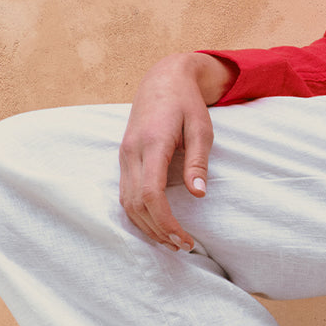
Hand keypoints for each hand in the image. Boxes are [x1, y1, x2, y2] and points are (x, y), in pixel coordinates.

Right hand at [118, 52, 232, 252]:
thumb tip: (198, 195)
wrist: (163, 79)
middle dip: (157, 230)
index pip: (151, 193)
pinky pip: (125, 193)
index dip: (165, 221)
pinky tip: (154, 224)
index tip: (184, 238)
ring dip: (146, 226)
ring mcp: (123, 156)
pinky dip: (137, 213)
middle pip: (135, 204)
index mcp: (152, 143)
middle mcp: (131, 152)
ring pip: (125, 202)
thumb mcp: (202, 128)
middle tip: (182, 246)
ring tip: (170, 241)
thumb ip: (198, 162)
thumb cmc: (187, 102)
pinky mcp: (123, 158)